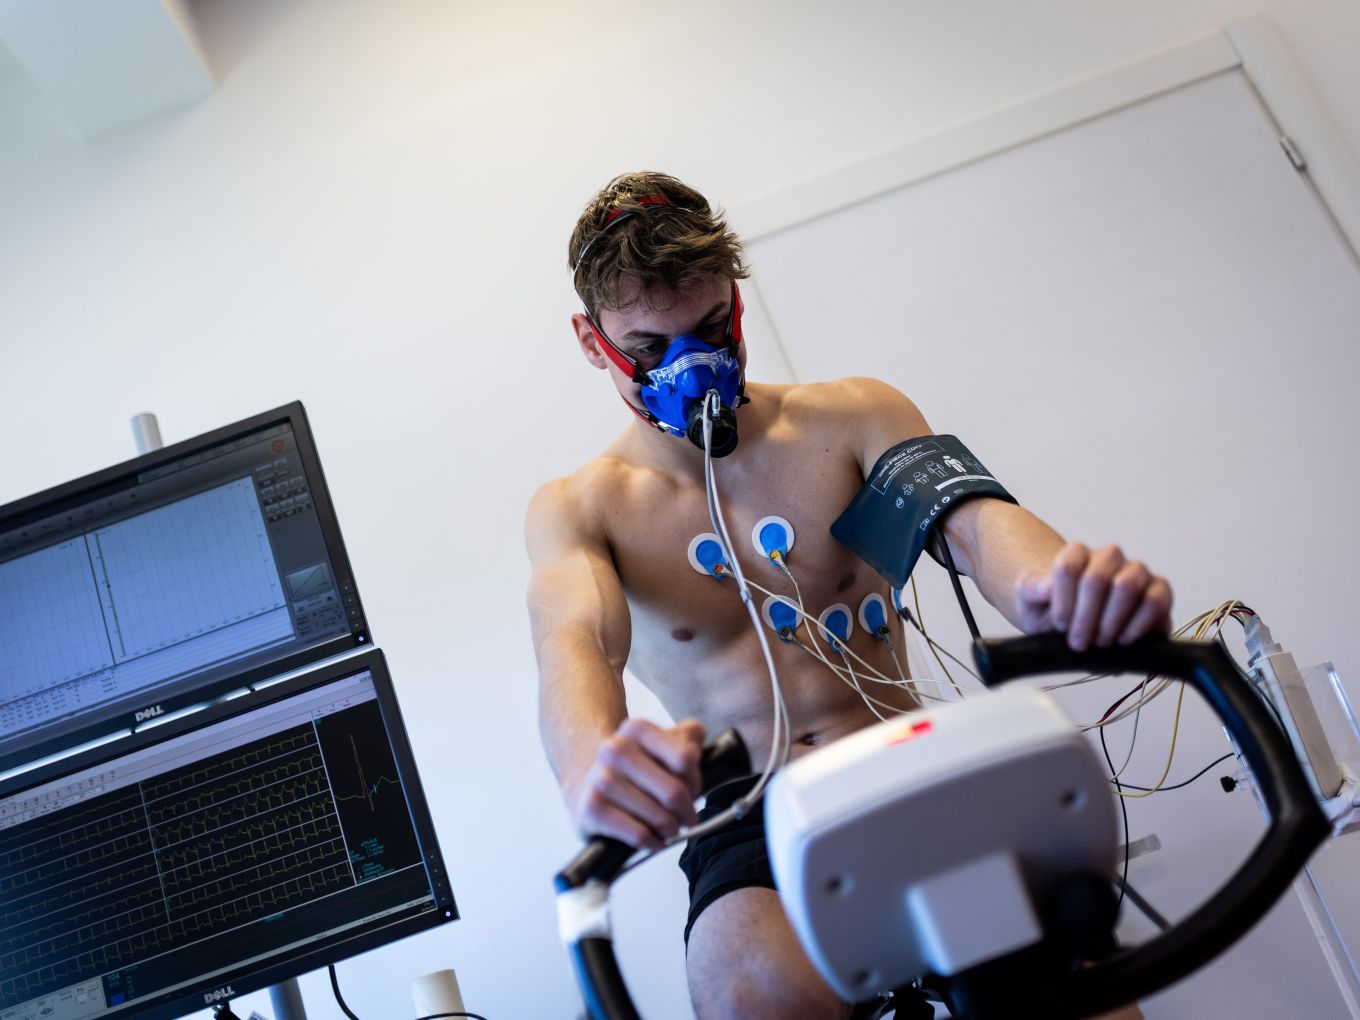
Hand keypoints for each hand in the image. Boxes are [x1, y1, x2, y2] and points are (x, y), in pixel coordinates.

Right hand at [569, 718, 705, 849]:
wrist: (586, 785)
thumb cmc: (634, 768)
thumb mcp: (660, 745)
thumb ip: (688, 736)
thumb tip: (696, 739)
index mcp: (636, 730)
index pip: (685, 759)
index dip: (694, 780)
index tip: (691, 789)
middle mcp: (615, 750)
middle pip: (674, 792)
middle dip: (687, 811)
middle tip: (686, 816)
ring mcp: (601, 780)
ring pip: (659, 817)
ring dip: (671, 828)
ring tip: (669, 827)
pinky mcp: (591, 809)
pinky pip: (638, 834)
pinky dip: (653, 842)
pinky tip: (654, 840)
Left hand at [1016, 543, 1172, 650]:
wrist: (1081, 627)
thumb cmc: (1055, 611)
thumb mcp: (1031, 602)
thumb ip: (1031, 589)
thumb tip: (1046, 586)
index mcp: (1077, 553)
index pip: (1068, 567)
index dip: (1063, 601)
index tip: (1059, 624)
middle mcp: (1109, 557)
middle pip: (1096, 579)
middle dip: (1084, 617)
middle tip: (1078, 642)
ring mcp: (1136, 572)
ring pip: (1127, 586)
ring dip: (1110, 621)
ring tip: (1100, 641)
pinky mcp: (1159, 590)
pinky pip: (1155, 600)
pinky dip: (1138, 624)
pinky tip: (1123, 639)